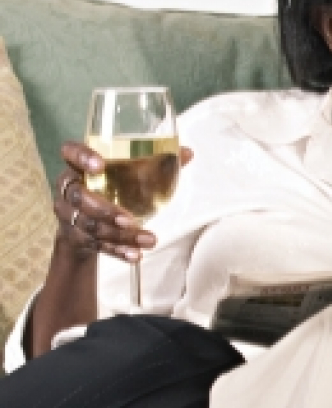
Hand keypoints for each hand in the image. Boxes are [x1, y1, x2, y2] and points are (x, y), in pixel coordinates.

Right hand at [52, 142, 194, 262]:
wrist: (85, 224)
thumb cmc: (110, 190)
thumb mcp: (128, 175)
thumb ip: (155, 163)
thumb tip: (188, 152)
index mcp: (80, 166)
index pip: (70, 152)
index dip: (81, 156)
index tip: (99, 165)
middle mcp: (69, 188)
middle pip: (79, 197)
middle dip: (104, 210)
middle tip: (130, 220)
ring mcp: (68, 214)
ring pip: (90, 226)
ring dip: (120, 236)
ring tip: (148, 240)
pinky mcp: (75, 236)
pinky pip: (95, 245)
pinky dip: (117, 251)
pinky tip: (135, 255)